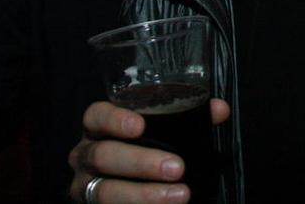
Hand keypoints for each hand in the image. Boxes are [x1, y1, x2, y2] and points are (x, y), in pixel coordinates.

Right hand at [68, 99, 230, 202]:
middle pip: (104, 155)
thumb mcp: (163, 131)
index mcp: (100, 128)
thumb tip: (219, 110)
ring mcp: (84, 185)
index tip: (140, 126)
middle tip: (177, 168)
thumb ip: (189, 117)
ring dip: (145, 194)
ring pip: (106, 191)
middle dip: (142, 162)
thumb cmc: (144, 148)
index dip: (114, 119)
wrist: (127, 185)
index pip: (96, 116)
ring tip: (181, 195)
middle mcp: (85, 154)